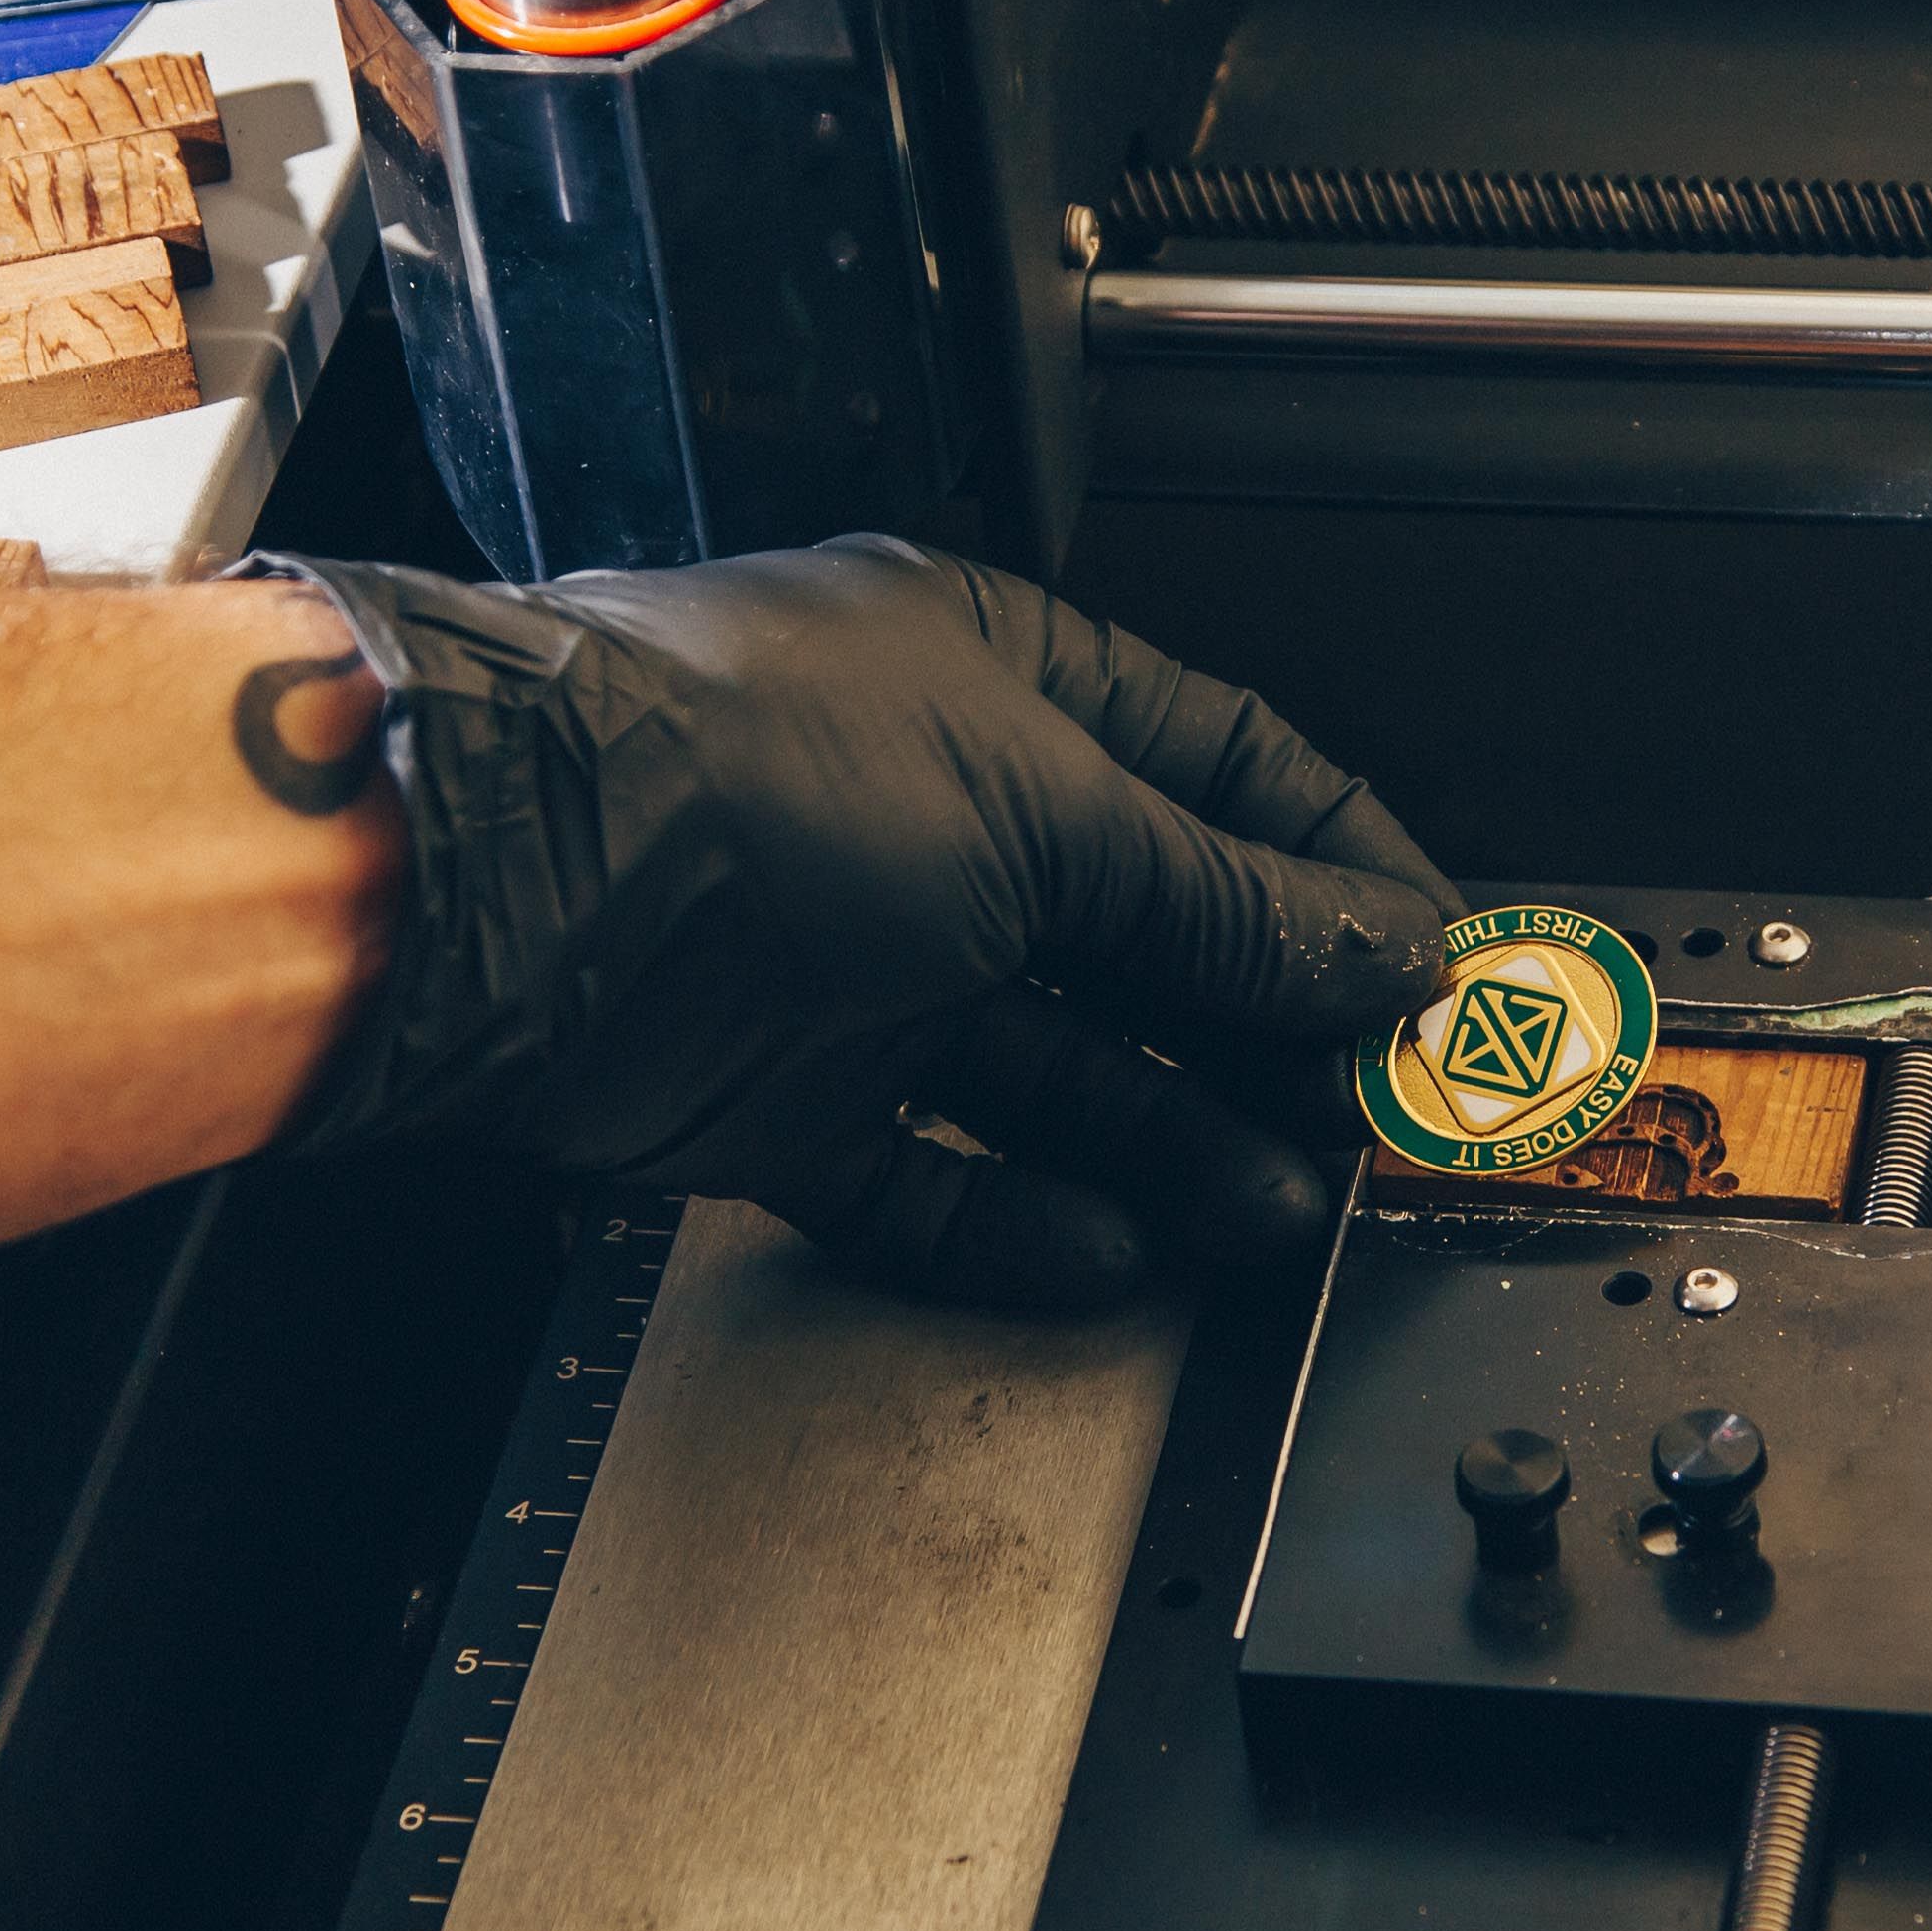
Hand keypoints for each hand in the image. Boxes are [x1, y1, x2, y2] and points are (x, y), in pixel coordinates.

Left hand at [274, 537, 1460, 1306]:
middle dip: (1259, 1027)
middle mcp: (918, 808)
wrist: (505, 886)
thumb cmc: (728, 768)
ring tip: (1263, 1205)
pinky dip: (1011, 1219)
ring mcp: (841, 957)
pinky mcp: (764, 1094)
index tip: (1426, 968)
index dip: (1334, 868)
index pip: (1218, 767)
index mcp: (990, 680)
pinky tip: (1104, 1251)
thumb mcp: (1042, 812)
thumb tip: (1374, 945)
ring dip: (1164, 1140)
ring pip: (1043, 1065)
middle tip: (1361, 1111)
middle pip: (1138, 933)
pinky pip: (918, 1172)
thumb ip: (1219, 897)